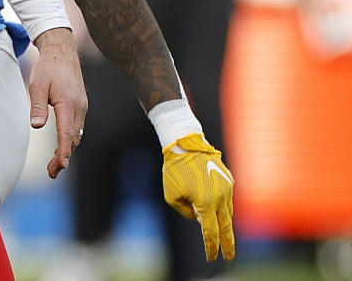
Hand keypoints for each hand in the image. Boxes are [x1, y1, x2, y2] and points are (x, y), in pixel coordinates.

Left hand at [27, 27, 87, 177]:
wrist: (62, 52)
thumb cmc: (48, 68)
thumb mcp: (37, 85)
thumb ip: (37, 106)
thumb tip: (37, 126)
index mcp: (68, 103)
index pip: (67, 133)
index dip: (63, 152)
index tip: (60, 166)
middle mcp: (79, 108)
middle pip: (73, 139)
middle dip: (64, 157)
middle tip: (51, 173)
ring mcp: (82, 107)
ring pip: (76, 135)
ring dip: (67, 150)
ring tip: (54, 166)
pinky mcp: (80, 106)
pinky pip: (76, 127)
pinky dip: (69, 140)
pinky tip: (61, 147)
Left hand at [162, 132, 234, 261]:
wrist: (185, 143)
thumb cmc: (174, 170)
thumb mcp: (172, 195)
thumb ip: (186, 211)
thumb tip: (198, 218)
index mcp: (206, 203)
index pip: (211, 231)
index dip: (211, 247)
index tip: (213, 258)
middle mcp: (221, 197)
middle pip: (226, 226)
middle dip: (228, 244)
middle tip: (228, 257)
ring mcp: (227, 188)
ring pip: (228, 211)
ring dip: (224, 223)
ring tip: (220, 233)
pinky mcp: (229, 179)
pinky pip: (227, 197)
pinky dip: (223, 206)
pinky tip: (216, 208)